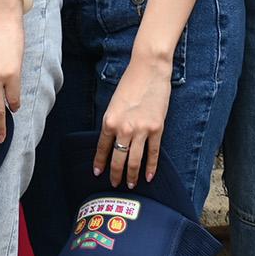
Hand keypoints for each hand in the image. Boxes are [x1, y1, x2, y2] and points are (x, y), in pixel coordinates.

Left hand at [95, 51, 170, 186]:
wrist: (149, 70)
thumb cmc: (130, 84)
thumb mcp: (114, 104)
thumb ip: (113, 123)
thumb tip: (112, 141)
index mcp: (110, 120)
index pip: (102, 148)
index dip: (99, 162)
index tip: (97, 173)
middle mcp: (124, 128)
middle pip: (118, 158)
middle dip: (115, 174)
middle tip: (114, 185)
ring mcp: (142, 130)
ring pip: (135, 160)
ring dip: (131, 175)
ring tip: (130, 185)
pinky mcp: (157, 129)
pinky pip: (153, 154)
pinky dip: (151, 167)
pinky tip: (148, 177)